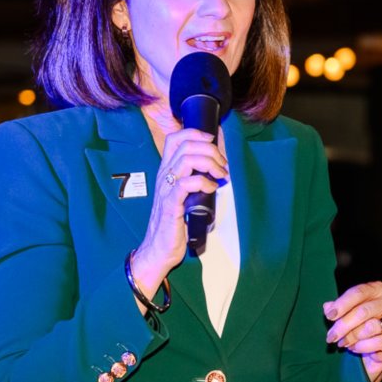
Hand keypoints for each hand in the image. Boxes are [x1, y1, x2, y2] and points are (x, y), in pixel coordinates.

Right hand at [132, 128, 228, 287]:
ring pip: (186, 160)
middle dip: (210, 149)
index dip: (195, 133)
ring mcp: (166, 189)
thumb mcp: (183, 196)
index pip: (175, 139)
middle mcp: (164, 176)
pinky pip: (186, 184)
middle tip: (222, 165)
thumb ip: (193, 181)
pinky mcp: (171, 204)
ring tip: (220, 175)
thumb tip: (214, 170)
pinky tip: (212, 188)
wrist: (158, 248)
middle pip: (185, 145)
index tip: (212, 141)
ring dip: (209, 163)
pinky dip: (203, 182)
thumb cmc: (173, 223)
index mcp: (166, 171)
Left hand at [324, 281, 381, 381]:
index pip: (358, 292)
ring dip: (353, 338)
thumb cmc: (361, 323)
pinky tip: (357, 348)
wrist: (378, 345)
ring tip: (345, 343)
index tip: (329, 316)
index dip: (342, 304)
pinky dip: (365, 348)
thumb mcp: (348, 313)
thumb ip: (338, 308)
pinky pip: (380, 343)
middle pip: (363, 311)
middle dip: (343, 326)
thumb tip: (328, 307)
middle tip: (331, 337)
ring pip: (371, 328)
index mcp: (377, 289)